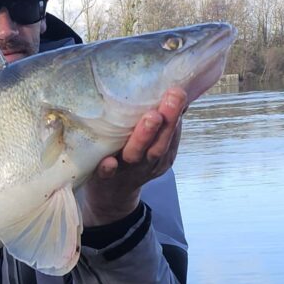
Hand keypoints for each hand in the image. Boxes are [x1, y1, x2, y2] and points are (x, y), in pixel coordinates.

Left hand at [82, 86, 186, 224]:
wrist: (111, 195)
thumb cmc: (131, 158)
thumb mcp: (151, 142)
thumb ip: (161, 122)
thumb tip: (176, 87)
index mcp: (161, 151)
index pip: (172, 131)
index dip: (176, 113)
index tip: (179, 90)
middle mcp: (147, 161)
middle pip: (160, 143)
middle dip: (167, 121)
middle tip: (172, 98)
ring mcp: (127, 170)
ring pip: (137, 155)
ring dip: (143, 137)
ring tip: (151, 118)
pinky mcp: (104, 178)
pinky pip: (107, 174)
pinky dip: (109, 168)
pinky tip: (109, 161)